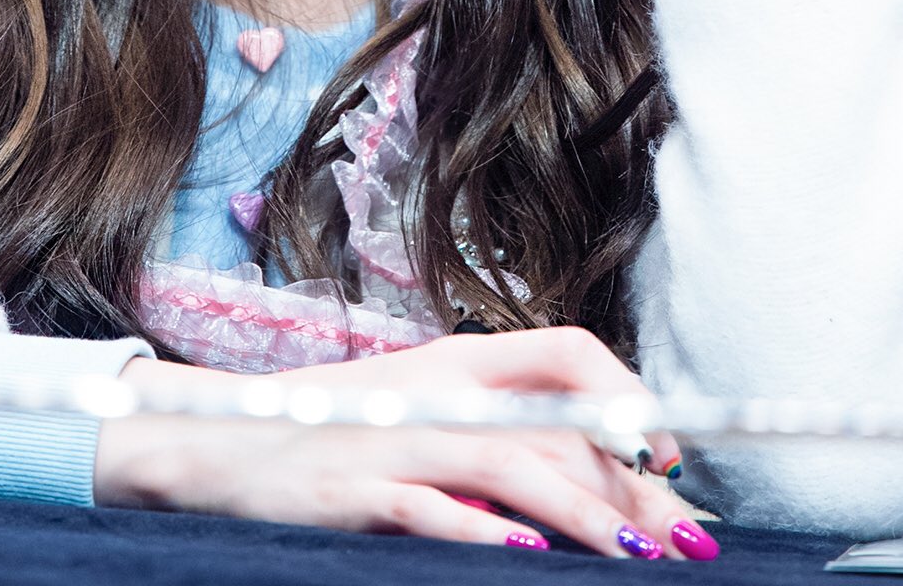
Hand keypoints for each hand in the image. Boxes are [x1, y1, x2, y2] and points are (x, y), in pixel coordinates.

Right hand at [94, 328, 718, 559]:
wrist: (217, 438)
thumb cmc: (329, 432)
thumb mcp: (413, 411)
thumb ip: (487, 427)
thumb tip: (587, 473)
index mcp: (453, 362)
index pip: (561, 348)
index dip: (623, 392)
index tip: (668, 454)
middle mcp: (433, 390)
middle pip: (552, 424)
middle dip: (628, 485)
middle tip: (686, 537)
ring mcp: (393, 438)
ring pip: (508, 463)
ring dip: (582, 513)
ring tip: (638, 554)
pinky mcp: (354, 488)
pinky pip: (428, 507)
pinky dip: (479, 530)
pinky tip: (525, 553)